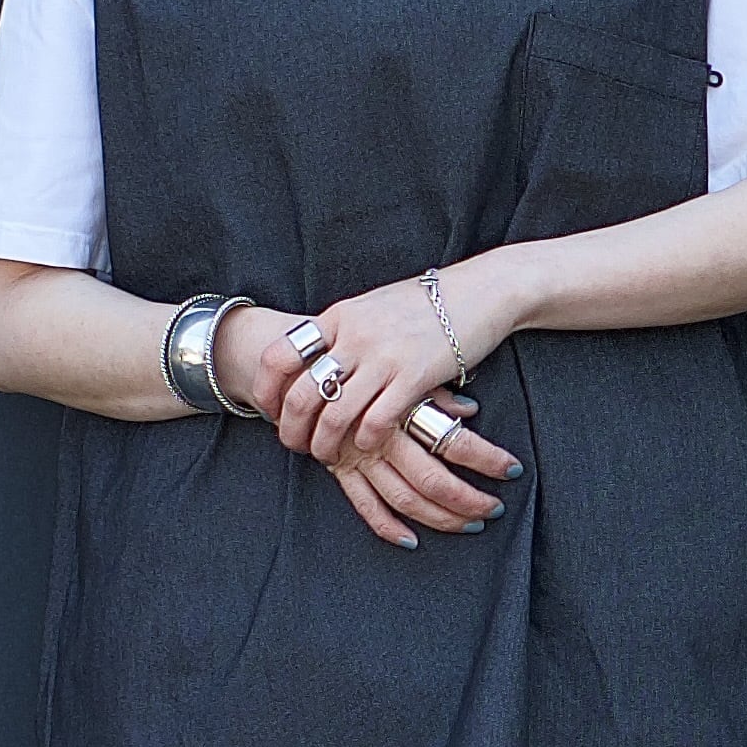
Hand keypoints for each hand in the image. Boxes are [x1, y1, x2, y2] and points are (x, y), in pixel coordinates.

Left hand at [219, 283, 518, 548]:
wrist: (479, 291)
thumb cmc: (427, 303)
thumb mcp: (372, 307)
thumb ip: (343, 331)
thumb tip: (317, 357)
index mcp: (338, 316)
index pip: (279, 354)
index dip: (266, 389)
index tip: (268, 410)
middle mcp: (355, 336)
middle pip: (302, 393)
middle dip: (292, 428)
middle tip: (295, 444)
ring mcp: (385, 356)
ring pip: (335, 414)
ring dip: (325, 443)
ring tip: (327, 455)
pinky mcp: (415, 376)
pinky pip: (376, 420)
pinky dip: (365, 440)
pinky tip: (366, 446)